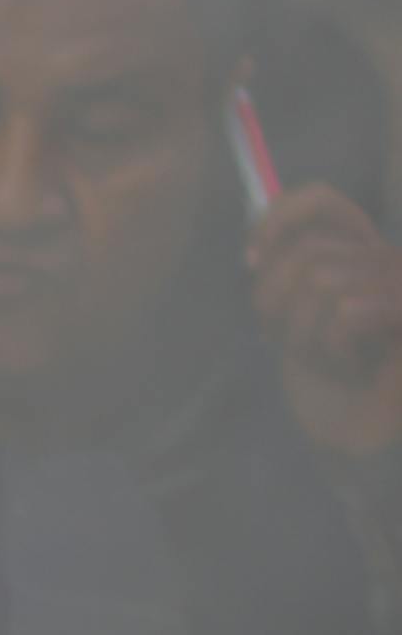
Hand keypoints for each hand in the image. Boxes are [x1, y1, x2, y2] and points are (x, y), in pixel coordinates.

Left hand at [251, 186, 401, 461]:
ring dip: (308, 336)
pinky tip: (350, 367)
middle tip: (285, 341)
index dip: (276, 221)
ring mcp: (399, 283)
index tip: (248, 262)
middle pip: (307, 253)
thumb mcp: (295, 321)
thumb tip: (255, 251)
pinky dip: (333, 347)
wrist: (364, 434)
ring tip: (330, 362)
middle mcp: (384, 256)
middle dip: (280, 304)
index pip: (318, 199)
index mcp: (357, 249)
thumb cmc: (331, 382)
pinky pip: (347, 311)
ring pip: (320, 282)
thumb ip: (283, 278)